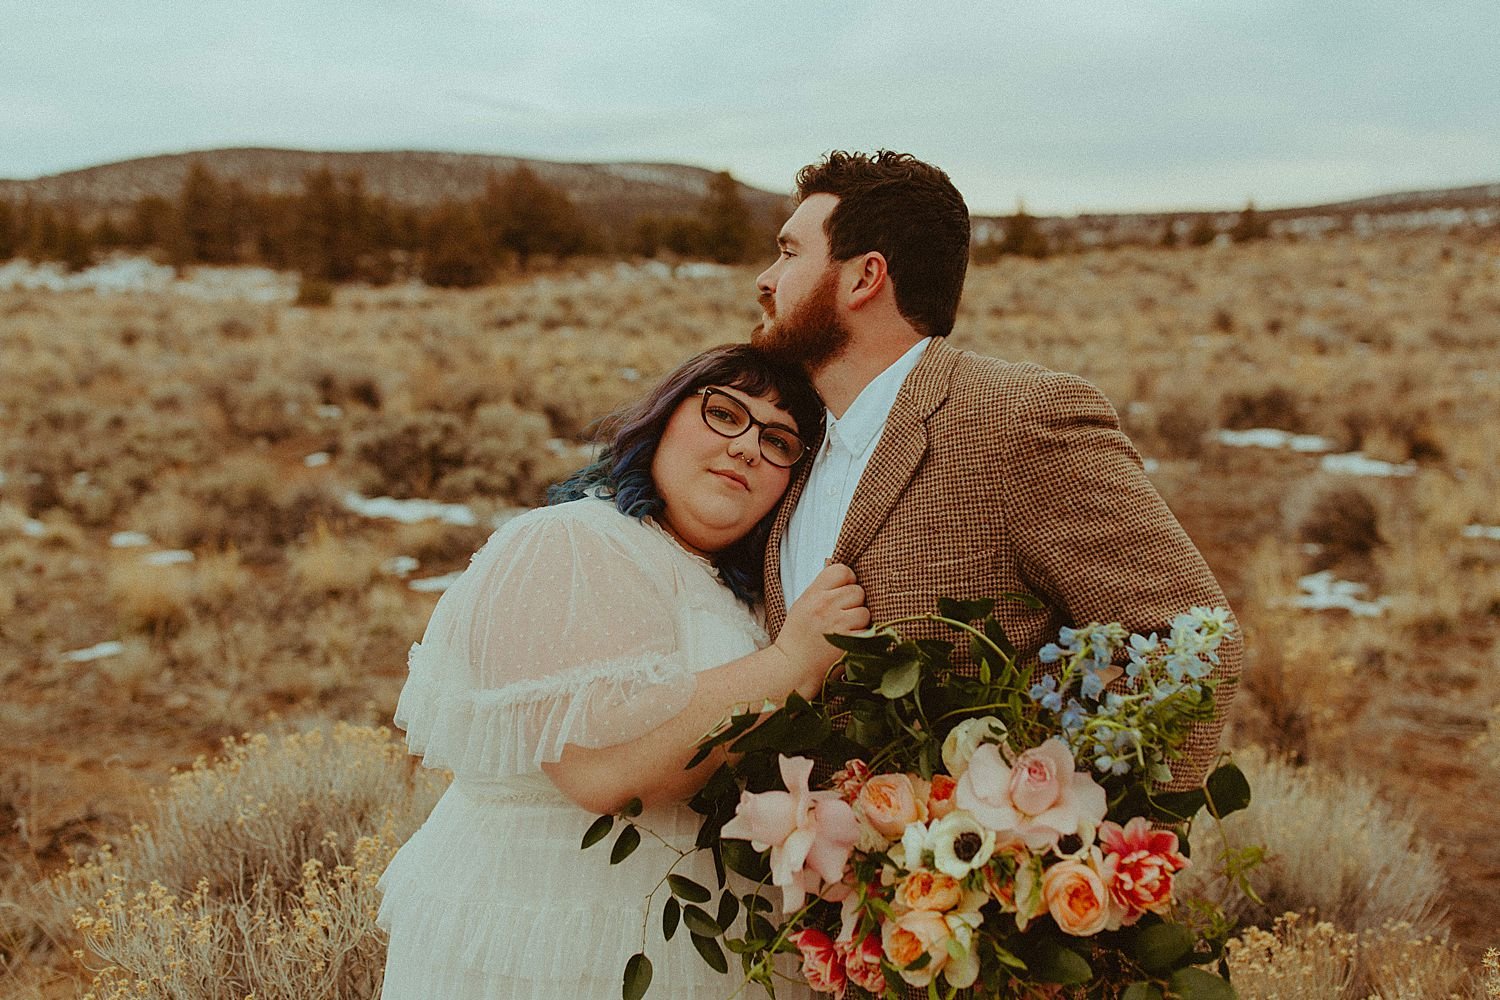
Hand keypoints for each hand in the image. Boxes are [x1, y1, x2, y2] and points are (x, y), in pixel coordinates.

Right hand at [774, 562, 869, 698]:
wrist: (794, 667)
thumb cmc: (798, 637)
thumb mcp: (803, 604)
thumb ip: (822, 588)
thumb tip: (840, 569)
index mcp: (814, 594)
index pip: (842, 570)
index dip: (848, 580)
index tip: (844, 591)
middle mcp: (826, 605)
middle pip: (857, 591)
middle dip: (853, 603)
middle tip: (842, 616)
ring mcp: (839, 624)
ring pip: (865, 611)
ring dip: (859, 621)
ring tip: (843, 631)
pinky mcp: (850, 642)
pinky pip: (868, 630)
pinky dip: (862, 637)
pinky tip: (848, 642)